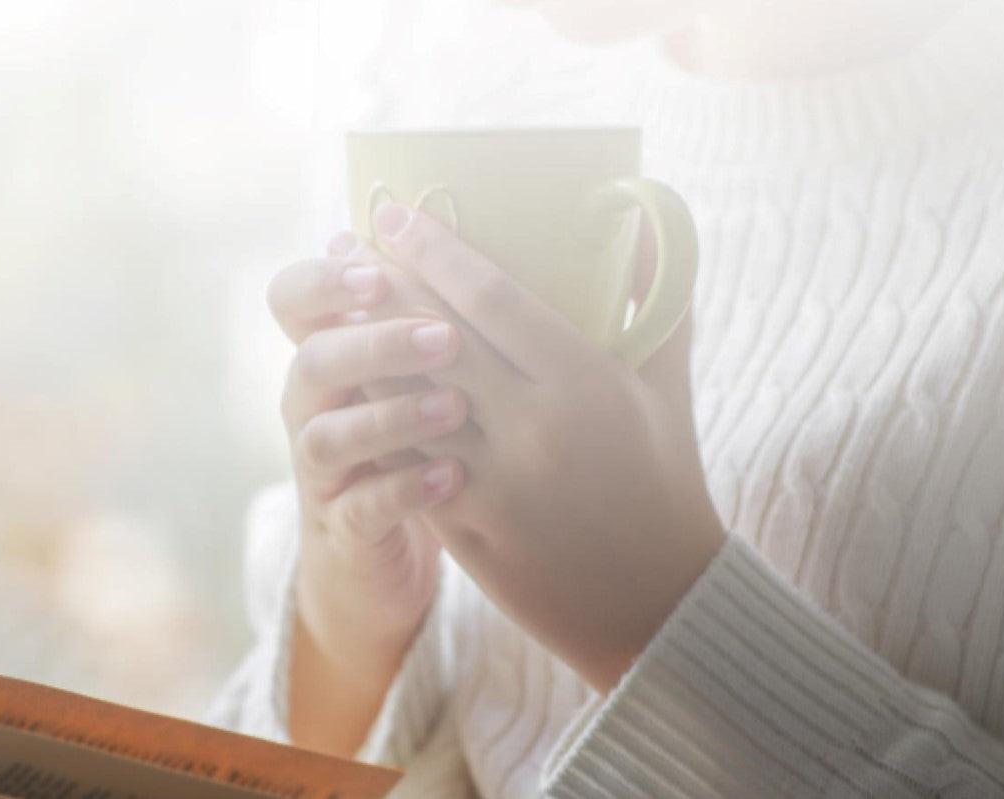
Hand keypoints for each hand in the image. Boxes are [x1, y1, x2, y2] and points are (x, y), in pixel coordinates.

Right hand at [265, 239, 479, 753]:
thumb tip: (475, 233)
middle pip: (314, 359)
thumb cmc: (412, 439)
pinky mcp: (344, 528)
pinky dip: (403, 491)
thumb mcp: (413, 371)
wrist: (374, 552)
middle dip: (376, 341)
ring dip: (391, 417)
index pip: (293, 297)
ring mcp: (322, 471)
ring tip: (456, 408)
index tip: (382, 263)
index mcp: (327, 352)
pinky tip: (451, 476)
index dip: (325, 278)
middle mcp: (311, 406)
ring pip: (328, 436)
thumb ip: (427, 310)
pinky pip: (361, 507)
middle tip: (443, 335)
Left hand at [366, 203, 728, 690]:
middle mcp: (531, 428)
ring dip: (362, 345)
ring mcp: (492, 481)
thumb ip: (656, 301)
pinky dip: (373, 416)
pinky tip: (350, 381)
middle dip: (383, 283)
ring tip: (335, 303)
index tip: (394, 214)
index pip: (490, 296)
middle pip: (433, 337)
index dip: (434, 250)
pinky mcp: (464, 526)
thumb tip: (641, 220)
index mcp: (583, 382)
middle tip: (347, 242)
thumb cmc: (666, 477)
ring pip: (403, 399)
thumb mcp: (668, 385)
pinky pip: (402, 459)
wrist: (655, 599)